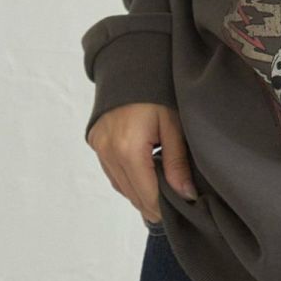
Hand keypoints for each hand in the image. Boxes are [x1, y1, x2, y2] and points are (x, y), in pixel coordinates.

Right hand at [87, 103, 197, 223]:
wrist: (132, 66)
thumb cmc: (158, 92)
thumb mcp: (174, 125)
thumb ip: (177, 162)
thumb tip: (185, 195)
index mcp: (129, 149)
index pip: (146, 194)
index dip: (163, 209)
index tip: (179, 214)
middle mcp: (109, 152)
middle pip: (132, 194)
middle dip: (153, 204)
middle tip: (174, 207)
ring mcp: (100, 147)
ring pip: (121, 186)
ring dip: (140, 193)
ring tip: (162, 194)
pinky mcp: (96, 142)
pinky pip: (112, 172)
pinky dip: (128, 180)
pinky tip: (144, 178)